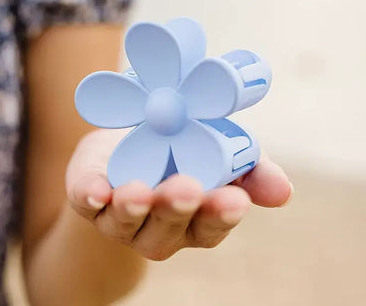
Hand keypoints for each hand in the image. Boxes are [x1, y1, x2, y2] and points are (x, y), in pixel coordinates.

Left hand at [66, 129, 292, 260]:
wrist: (131, 141)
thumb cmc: (182, 150)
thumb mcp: (218, 151)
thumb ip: (249, 170)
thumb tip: (284, 191)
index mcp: (194, 217)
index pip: (211, 226)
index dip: (222, 215)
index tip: (236, 199)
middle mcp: (158, 225)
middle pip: (168, 228)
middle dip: (177, 210)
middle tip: (189, 189)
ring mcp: (121, 216)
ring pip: (126, 220)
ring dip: (134, 207)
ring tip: (140, 190)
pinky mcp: (89, 195)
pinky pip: (86, 201)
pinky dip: (90, 196)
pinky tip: (95, 190)